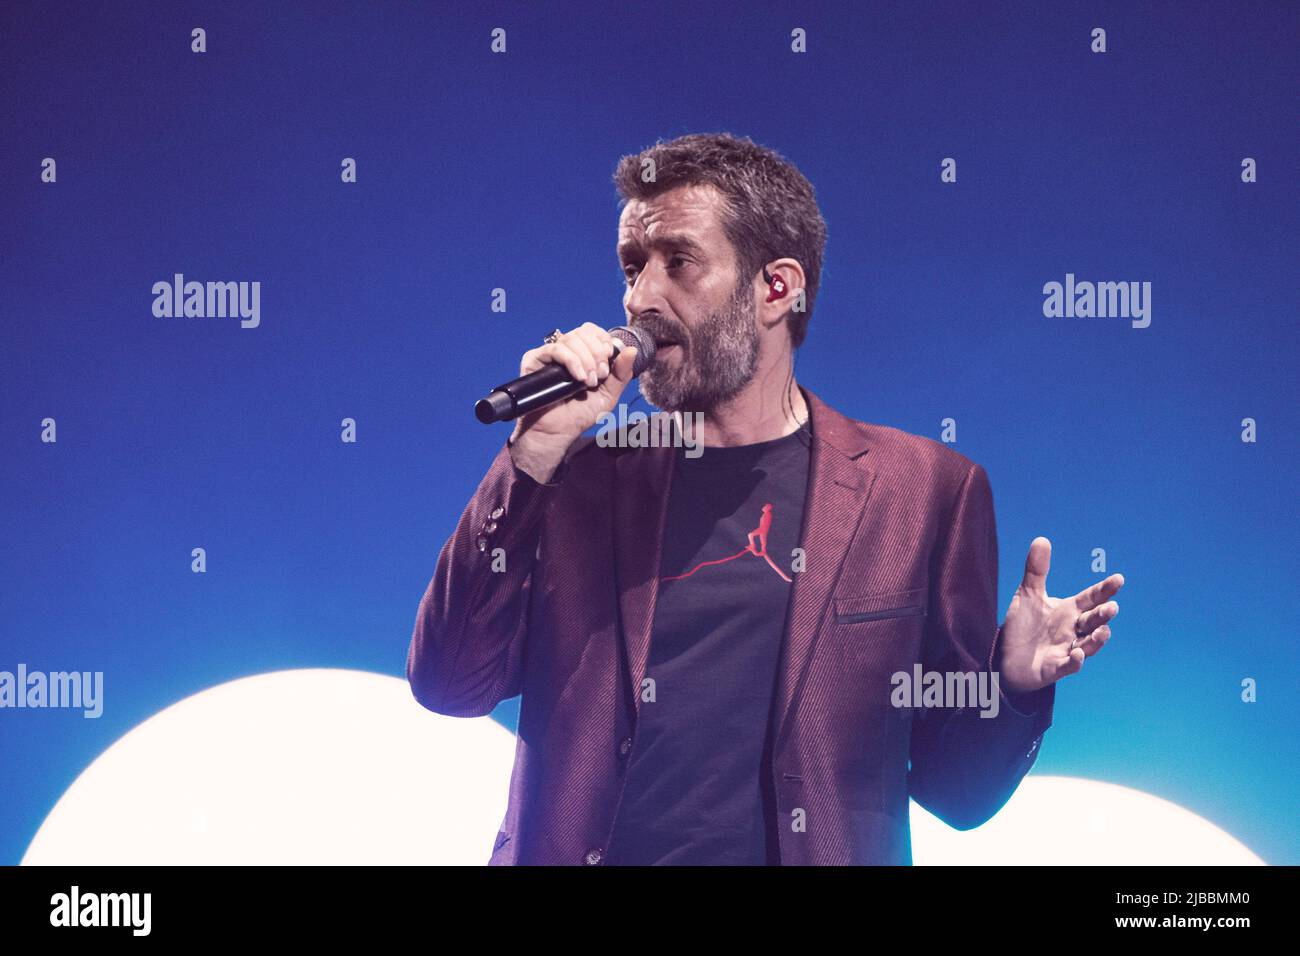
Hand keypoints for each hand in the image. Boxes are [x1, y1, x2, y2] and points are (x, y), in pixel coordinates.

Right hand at [507, 323, 638, 481]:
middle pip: (583, 332)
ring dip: (586, 360)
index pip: (592, 331)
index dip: (603, 341)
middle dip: (597, 353)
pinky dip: (572, 360)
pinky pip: (556, 349)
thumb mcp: (608, 395)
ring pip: (571, 339)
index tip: (608, 360)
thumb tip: (632, 350)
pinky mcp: (535, 360)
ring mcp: (550, 355)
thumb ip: (621, 374)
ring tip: (588, 382)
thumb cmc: (579, 415)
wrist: (557, 432)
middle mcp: (566, 351)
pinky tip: (578, 377)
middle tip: (598, 376)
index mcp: (583, 354)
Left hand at [996, 537, 1123, 692]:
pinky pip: (1069, 666)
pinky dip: (1075, 661)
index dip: (1105, 589)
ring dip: (1097, 639)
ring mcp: (1067, 649)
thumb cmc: (1024, 625)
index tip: (1119, 578)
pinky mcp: (1056, 668)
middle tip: (1112, 607)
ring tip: (1103, 632)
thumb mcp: (1028, 594)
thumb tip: (1042, 538)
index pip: (1092, 598)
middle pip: (1093, 621)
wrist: (1007, 657)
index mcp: (1070, 610)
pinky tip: (1077, 654)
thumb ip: (1037, 570)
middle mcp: (1073, 630)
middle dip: (1103, 615)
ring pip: (1088, 644)